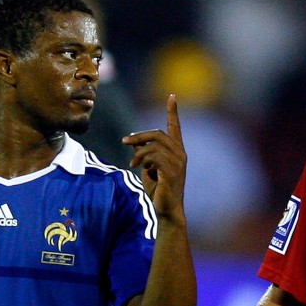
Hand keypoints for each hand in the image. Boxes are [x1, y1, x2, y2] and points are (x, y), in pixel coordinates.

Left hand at [122, 94, 186, 220]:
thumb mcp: (148, 168)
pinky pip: (154, 156)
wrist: (166, 210)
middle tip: (124, 141)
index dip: (173, 111)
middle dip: (139, 136)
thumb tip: (134, 141)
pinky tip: (140, 168)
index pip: (175, 127)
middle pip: (157, 134)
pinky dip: (143, 159)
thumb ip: (144, 153)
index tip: (172, 96)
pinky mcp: (172, 171)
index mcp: (177, 151)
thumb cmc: (158, 190)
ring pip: (154, 145)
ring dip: (139, 152)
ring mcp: (178, 163)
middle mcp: (180, 154)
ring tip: (133, 163)